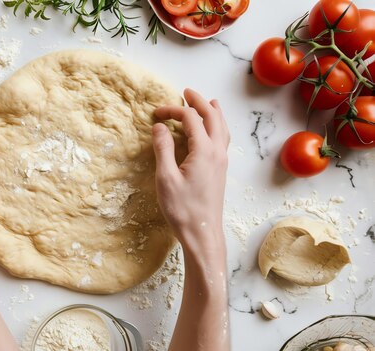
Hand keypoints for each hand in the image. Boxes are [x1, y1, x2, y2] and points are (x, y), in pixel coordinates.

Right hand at [152, 89, 229, 255]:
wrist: (203, 233)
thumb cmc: (182, 209)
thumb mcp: (165, 178)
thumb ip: (163, 148)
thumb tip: (160, 126)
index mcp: (204, 151)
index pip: (190, 119)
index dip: (173, 111)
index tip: (156, 114)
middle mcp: (217, 152)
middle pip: (212, 117)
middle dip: (199, 102)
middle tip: (186, 92)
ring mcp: (221, 161)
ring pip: (222, 128)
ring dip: (213, 112)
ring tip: (208, 102)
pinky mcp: (220, 170)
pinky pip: (223, 139)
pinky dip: (218, 127)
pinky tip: (213, 130)